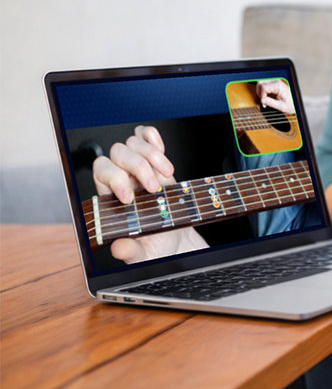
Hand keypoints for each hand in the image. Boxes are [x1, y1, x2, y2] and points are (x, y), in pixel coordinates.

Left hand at [91, 125, 207, 262]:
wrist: (173, 240)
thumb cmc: (154, 244)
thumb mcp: (143, 253)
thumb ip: (130, 251)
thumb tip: (118, 247)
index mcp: (110, 198)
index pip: (101, 173)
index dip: (115, 179)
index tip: (131, 198)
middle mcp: (121, 178)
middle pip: (117, 153)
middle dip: (138, 167)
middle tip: (155, 189)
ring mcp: (137, 167)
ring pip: (132, 143)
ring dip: (151, 155)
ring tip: (166, 174)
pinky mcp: (154, 160)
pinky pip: (144, 135)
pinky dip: (152, 137)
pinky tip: (161, 150)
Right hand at [256, 79, 294, 113]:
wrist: (296, 102)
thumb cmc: (291, 104)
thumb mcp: (281, 106)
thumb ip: (270, 103)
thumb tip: (262, 100)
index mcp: (278, 86)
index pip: (263, 87)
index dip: (261, 95)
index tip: (263, 101)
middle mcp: (276, 81)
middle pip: (260, 82)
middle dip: (258, 90)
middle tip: (261, 98)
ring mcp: (276, 81)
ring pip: (262, 81)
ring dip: (260, 89)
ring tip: (263, 96)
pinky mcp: (275, 82)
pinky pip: (265, 82)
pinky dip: (262, 88)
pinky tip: (265, 94)